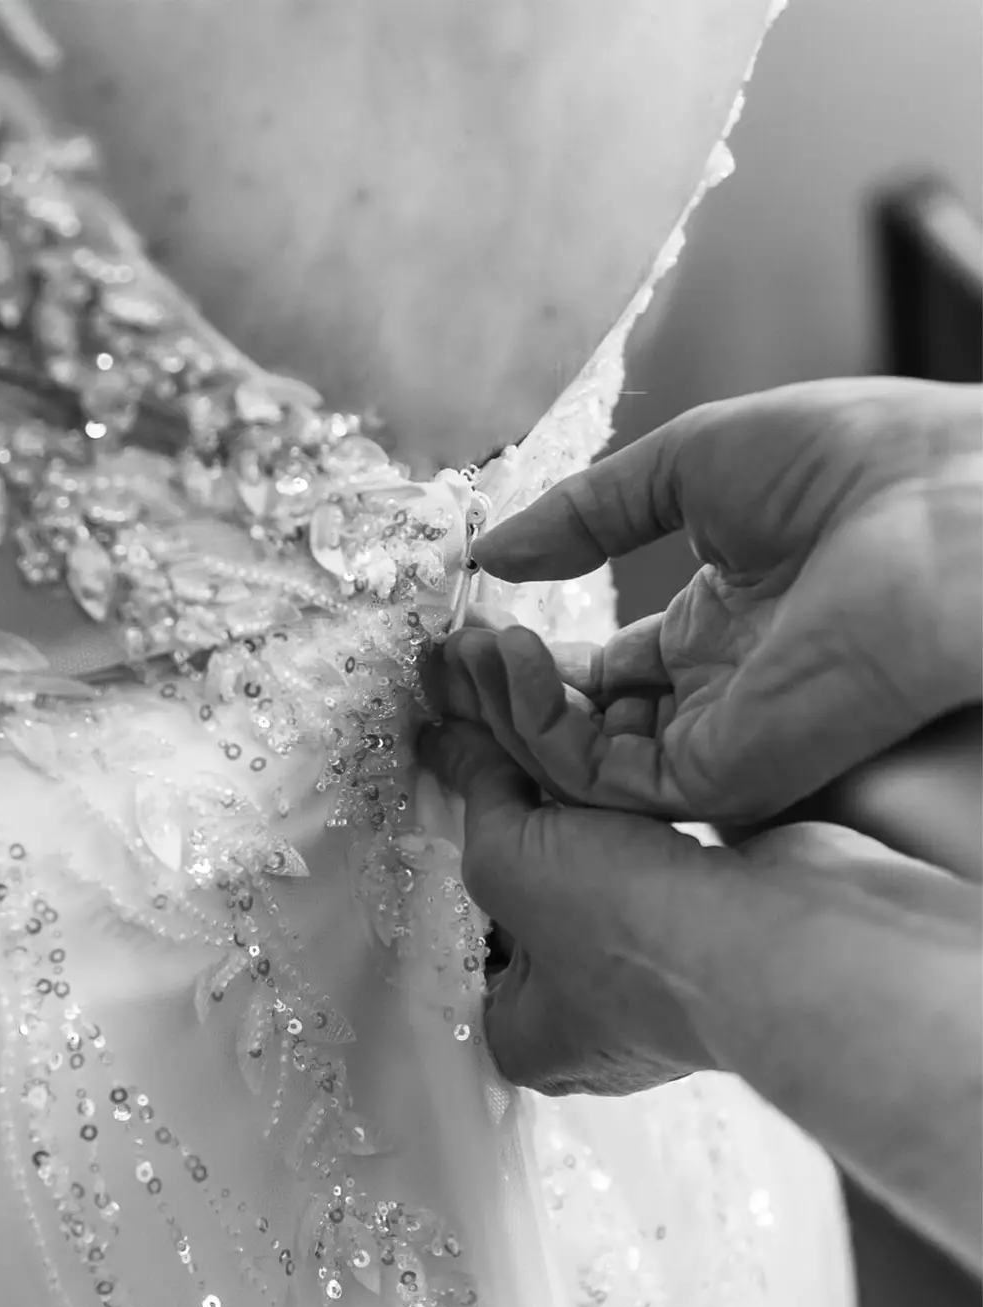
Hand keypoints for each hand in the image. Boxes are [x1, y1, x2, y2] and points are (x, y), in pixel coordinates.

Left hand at [417, 721, 724, 1094]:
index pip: (460, 957)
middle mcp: (594, 1029)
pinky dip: (644, 824)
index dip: (450, 881)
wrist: (792, 935)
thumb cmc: (634, 932)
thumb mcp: (511, 857)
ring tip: (570, 766)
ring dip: (588, 825)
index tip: (450, 817)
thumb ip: (480, 798)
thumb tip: (453, 743)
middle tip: (507, 775)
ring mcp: (667, 984)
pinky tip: (632, 780)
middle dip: (525, 845)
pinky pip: (659, 868)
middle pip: (528, 916)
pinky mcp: (722, 933)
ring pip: (598, 885)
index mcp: (527, 1041)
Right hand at [439, 378, 982, 822]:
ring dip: (507, 713)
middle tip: (438, 658)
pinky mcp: (724, 776)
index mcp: (726, 632)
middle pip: (577, 728)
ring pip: (577, 764)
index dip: (526, 658)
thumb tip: (492, 549)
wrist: (956, 503)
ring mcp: (720, 742)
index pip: (601, 674)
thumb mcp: (694, 462)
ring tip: (467, 654)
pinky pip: (604, 781)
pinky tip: (515, 665)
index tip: (463, 628)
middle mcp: (719, 699)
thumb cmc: (869, 465)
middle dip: (498, 697)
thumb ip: (587, 512)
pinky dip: (542, 734)